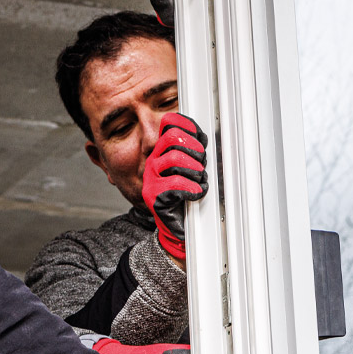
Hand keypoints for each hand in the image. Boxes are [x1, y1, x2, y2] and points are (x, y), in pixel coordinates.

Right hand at [142, 113, 207, 261]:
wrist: (176, 228)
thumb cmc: (186, 197)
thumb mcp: (192, 169)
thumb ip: (195, 151)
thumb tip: (202, 137)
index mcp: (161, 153)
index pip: (170, 125)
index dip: (188, 128)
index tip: (201, 140)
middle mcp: (153, 163)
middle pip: (173, 139)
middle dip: (194, 150)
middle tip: (201, 166)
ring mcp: (151, 179)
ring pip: (175, 159)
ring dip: (195, 171)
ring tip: (198, 182)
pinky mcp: (153, 196)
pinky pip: (176, 184)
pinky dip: (192, 188)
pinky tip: (195, 193)